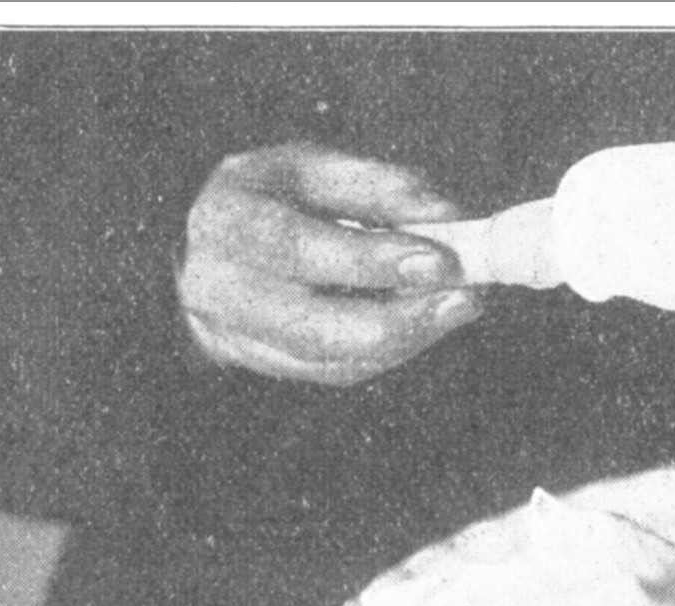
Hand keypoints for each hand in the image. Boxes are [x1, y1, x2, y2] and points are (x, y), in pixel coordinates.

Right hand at [177, 144, 481, 384]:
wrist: (209, 243)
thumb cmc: (270, 195)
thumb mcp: (311, 167)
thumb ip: (375, 185)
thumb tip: (445, 212)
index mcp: (225, 222)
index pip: (296, 248)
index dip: (369, 259)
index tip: (439, 259)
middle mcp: (218, 289)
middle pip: (312, 327)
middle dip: (399, 319)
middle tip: (465, 299)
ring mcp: (234, 337)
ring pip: (331, 358)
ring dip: (406, 338)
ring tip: (458, 307)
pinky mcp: (263, 364)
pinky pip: (336, 370)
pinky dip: (390, 351)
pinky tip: (426, 323)